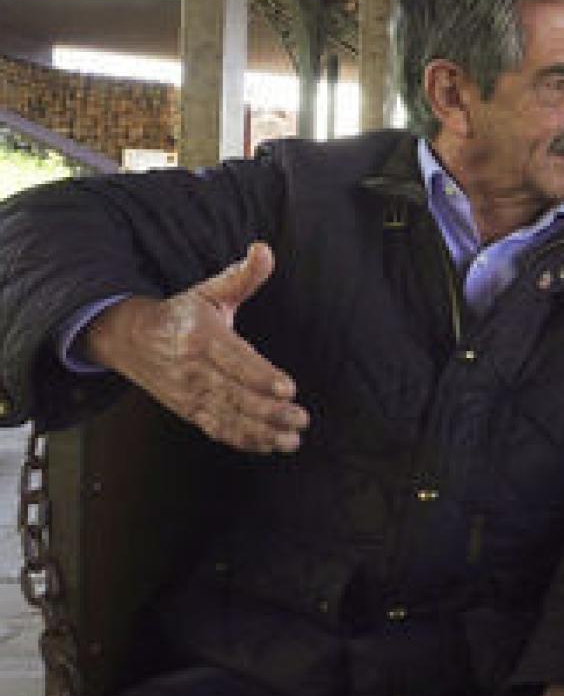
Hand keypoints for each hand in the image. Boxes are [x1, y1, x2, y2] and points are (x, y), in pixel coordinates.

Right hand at [83, 241, 307, 453]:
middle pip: (234, 395)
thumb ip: (241, 276)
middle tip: (300, 418)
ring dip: (260, 433)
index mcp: (202, 338)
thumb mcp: (208, 292)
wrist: (129, 339)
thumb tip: (264, 250)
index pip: (236, 360)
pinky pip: (217, 429)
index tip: (288, 388)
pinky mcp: (189, 411)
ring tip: (291, 439)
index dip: (261, 376)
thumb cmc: (181, 314)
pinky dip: (243, 441)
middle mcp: (194, 370)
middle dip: (268, 410)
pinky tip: (271, 444)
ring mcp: (190, 394)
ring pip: (227, 418)